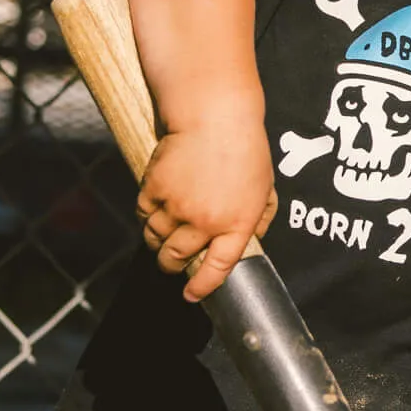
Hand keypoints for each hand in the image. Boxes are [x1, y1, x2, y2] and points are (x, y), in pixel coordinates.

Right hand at [137, 117, 276, 301]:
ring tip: (162, 236)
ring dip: (156, 243)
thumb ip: (259, 217)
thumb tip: (251, 238)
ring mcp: (178, 206)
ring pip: (156, 239)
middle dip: (171, 266)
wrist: (215, 116)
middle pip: (177, 258)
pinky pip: (144, 213)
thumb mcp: (266, 187)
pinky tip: (155, 207)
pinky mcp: (155, 189)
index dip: (202, 286)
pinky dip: (147, 214)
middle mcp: (206, 221)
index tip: (191, 294)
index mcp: (237, 224)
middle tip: (171, 262)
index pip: (217, 268)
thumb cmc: (246, 149)